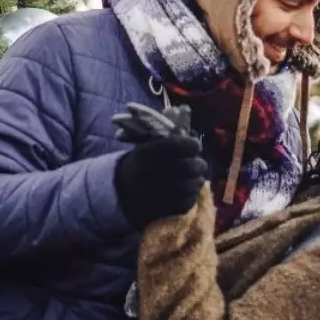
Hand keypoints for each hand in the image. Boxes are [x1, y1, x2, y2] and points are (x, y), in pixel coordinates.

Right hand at [113, 106, 208, 229]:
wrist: (119, 191)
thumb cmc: (140, 163)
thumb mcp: (147, 144)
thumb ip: (166, 129)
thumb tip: (183, 109)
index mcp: (147, 153)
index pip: (178, 145)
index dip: (192, 144)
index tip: (195, 146)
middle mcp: (151, 173)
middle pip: (189, 167)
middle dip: (198, 164)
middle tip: (199, 164)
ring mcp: (155, 194)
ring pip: (190, 186)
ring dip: (196, 181)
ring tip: (195, 178)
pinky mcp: (159, 211)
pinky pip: (185, 203)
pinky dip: (191, 197)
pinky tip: (188, 192)